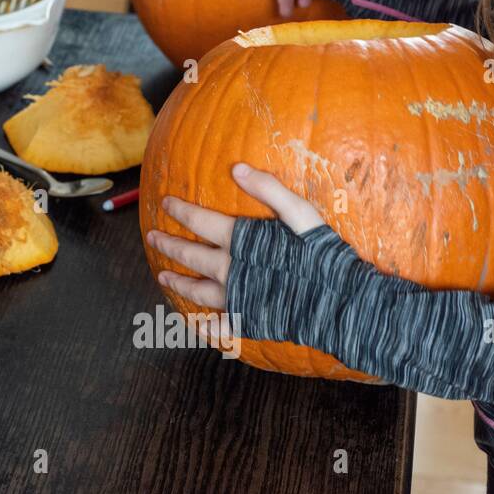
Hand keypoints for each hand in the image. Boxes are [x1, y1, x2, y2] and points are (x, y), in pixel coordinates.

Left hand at [145, 163, 324, 309]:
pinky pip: (218, 326)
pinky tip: (194, 322)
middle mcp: (231, 271)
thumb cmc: (324, 256)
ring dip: (178, 282)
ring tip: (162, 275)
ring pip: (197, 290)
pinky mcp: (247, 322)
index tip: (165, 202)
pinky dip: (202, 324)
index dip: (180, 210)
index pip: (200, 222)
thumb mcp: (302, 214)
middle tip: (152, 237)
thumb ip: (270, 190)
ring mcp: (236, 299)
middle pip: (190, 256)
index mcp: (241, 242)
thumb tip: (237, 168)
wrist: (342, 304)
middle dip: (168, 245)